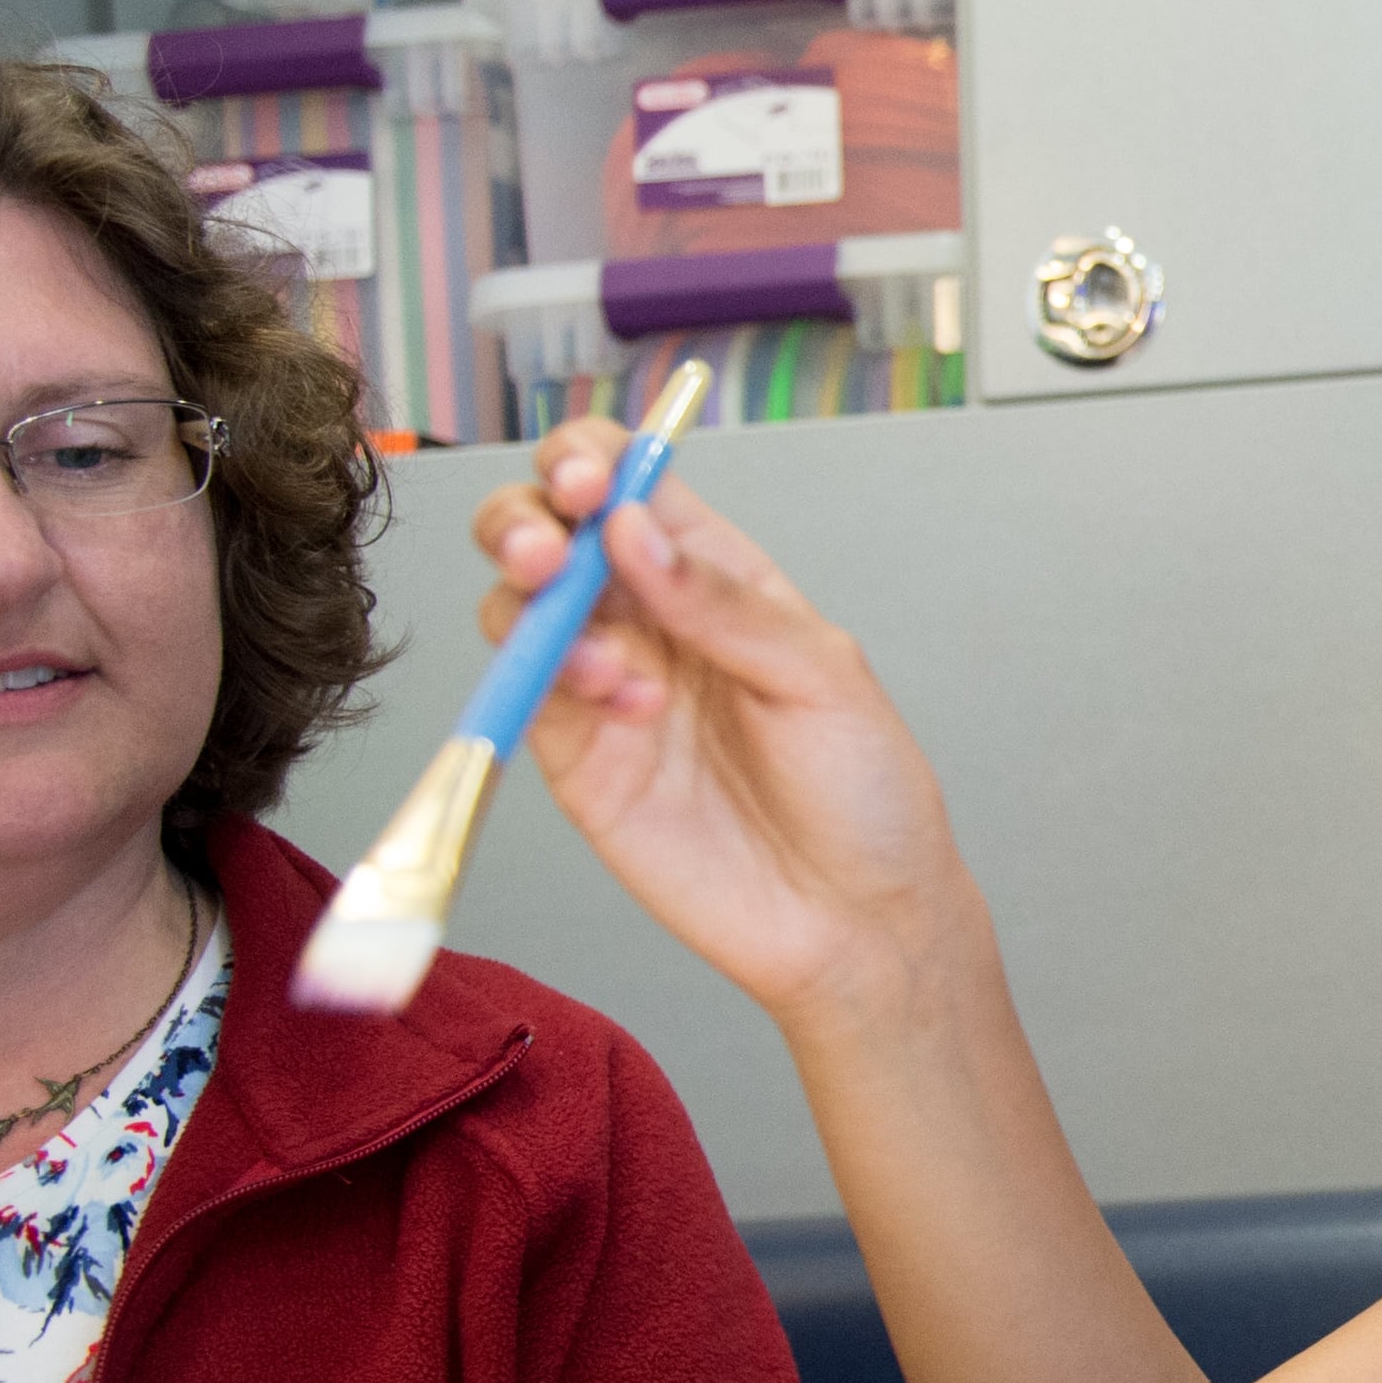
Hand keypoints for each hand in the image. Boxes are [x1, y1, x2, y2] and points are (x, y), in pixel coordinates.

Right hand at [467, 420, 974, 1028]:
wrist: (853, 921)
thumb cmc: (864, 793)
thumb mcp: (822, 676)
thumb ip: (724, 603)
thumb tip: (631, 527)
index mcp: (718, 576)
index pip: (630, 484)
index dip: (593, 461)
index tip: (588, 477)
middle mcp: (651, 619)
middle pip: (547, 530)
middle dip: (527, 519)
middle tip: (549, 547)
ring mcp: (606, 685)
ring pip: (517, 603)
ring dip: (534, 602)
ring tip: (615, 663)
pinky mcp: (577, 756)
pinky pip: (524, 692)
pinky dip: (552, 680)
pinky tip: (624, 704)